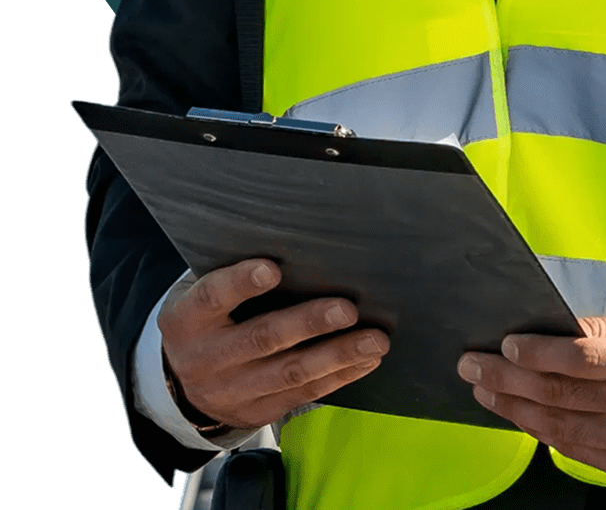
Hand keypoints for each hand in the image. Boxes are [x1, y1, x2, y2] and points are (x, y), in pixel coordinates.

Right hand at [158, 258, 389, 430]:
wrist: (178, 384)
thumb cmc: (207, 317)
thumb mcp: (200, 294)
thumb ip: (234, 275)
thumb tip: (297, 247)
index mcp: (186, 320)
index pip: (212, 297)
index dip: (240, 283)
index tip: (271, 269)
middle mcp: (206, 359)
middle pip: (261, 339)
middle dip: (308, 324)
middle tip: (347, 309)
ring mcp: (231, 391)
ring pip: (289, 373)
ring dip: (337, 355)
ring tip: (374, 340)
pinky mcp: (257, 412)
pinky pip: (303, 394)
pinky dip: (338, 376)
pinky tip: (365, 360)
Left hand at [456, 302, 605, 484]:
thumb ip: (604, 329)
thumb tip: (555, 329)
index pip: (584, 359)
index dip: (541, 353)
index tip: (508, 343)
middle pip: (562, 394)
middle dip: (510, 379)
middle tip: (474, 365)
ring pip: (560, 427)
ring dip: (515, 409)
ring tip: (485, 390)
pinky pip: (574, 450)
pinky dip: (542, 432)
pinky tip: (520, 415)